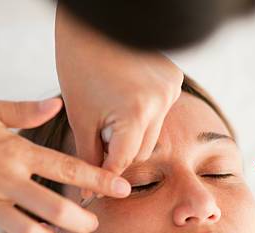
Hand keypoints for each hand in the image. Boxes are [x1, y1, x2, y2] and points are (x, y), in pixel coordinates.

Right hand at [0, 96, 131, 232]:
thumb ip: (25, 112)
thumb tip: (57, 105)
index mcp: (15, 151)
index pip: (66, 168)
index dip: (98, 180)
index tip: (123, 189)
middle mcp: (6, 179)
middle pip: (55, 207)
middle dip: (82, 220)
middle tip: (94, 226)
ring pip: (29, 232)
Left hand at [55, 5, 183, 191]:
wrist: (95, 21)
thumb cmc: (79, 64)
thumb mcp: (80, 116)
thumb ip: (89, 155)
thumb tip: (92, 188)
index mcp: (135, 113)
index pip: (123, 162)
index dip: (105, 176)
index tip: (93, 190)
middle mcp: (161, 103)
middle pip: (140, 152)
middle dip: (118, 155)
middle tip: (96, 147)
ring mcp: (171, 90)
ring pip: (151, 135)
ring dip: (131, 137)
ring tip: (108, 118)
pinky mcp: (174, 80)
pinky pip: (159, 113)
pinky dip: (142, 116)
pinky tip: (125, 99)